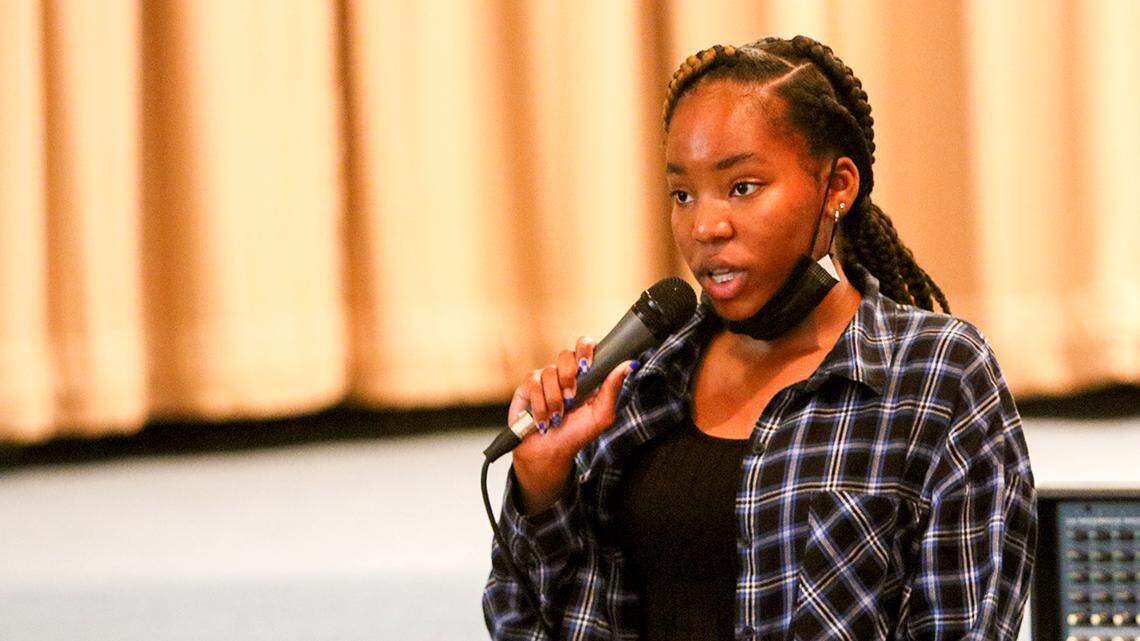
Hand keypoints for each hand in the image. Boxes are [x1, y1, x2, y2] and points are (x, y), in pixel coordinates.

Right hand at [509, 336, 637, 513]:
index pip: (584, 346)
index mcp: (584, 375)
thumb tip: (630, 364)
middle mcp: (563, 373)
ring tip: (558, 417)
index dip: (585, 348)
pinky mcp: (526, 387)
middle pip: (565, 354)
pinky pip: (533, 383)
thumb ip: (612, 388)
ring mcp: (544, 379)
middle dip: (569, 377)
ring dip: (555, 400)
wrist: (550, 453)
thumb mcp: (600, 414)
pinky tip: (543, 420)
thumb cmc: (576, 434)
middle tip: (571, 398)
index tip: (586, 365)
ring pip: (549, 372)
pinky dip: (540, 406)